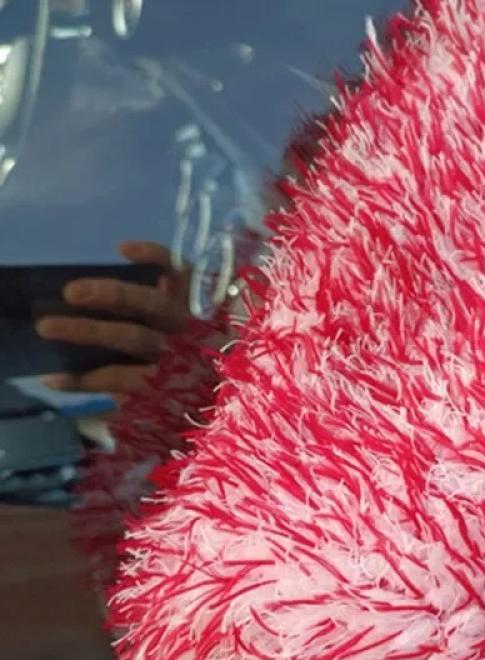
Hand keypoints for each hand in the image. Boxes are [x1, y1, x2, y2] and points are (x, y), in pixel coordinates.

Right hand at [36, 241, 190, 396]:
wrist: (252, 368)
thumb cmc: (199, 383)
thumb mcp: (169, 401)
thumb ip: (131, 394)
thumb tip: (73, 379)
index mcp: (175, 377)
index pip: (125, 379)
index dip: (88, 381)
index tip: (53, 377)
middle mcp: (184, 345)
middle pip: (133, 336)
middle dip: (90, 331)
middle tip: (49, 326)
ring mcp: (194, 316)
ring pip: (149, 301)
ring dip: (107, 294)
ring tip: (71, 291)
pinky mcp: (204, 291)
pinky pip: (181, 269)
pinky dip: (156, 256)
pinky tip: (124, 248)